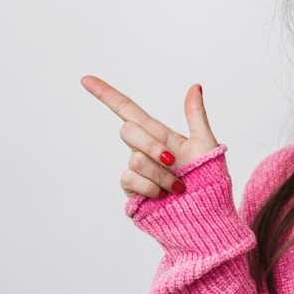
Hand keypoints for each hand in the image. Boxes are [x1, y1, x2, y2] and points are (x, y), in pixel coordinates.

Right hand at [80, 75, 219, 198]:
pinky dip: (151, 187)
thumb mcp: (206, 144)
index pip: (127, 110)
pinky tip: (163, 196)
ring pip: (134, 159)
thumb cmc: (209, 179)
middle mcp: (143, 150)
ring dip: (160, 174)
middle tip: (172, 160)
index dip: (106, 94)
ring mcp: (136, 171)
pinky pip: (130, 179)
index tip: (85, 78)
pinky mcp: (131, 191)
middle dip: (152, 145)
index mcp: (159, 135)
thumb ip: (195, 116)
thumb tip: (195, 85)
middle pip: (128, 131)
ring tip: (177, 186)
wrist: (205, 214)